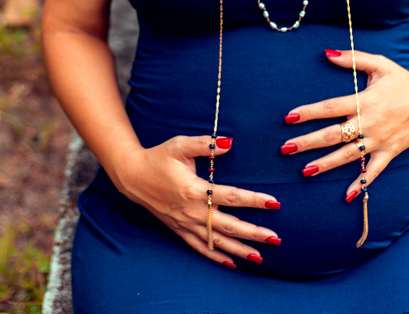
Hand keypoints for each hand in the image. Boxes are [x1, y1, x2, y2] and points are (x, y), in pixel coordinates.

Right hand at [110, 135, 281, 267]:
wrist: (133, 176)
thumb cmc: (158, 157)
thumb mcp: (179, 145)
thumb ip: (204, 144)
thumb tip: (229, 143)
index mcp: (194, 190)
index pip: (231, 196)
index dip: (254, 200)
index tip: (274, 202)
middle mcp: (192, 211)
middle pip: (228, 225)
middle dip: (253, 233)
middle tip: (275, 238)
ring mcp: (185, 223)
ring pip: (217, 241)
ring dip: (239, 250)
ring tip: (261, 257)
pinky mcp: (179, 230)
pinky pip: (200, 248)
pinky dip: (216, 257)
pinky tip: (232, 264)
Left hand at [278, 49, 408, 201]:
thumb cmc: (403, 80)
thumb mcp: (380, 64)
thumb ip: (353, 58)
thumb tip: (326, 53)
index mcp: (365, 101)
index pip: (331, 108)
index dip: (310, 112)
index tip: (289, 117)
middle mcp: (371, 123)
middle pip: (334, 135)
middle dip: (309, 142)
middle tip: (286, 148)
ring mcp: (380, 140)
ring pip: (349, 155)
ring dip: (327, 163)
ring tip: (305, 170)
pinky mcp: (390, 151)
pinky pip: (375, 170)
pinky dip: (362, 183)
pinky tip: (347, 196)